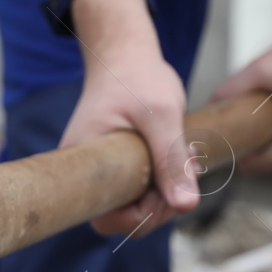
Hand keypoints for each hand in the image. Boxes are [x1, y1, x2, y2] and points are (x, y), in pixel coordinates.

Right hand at [58, 0, 198, 238]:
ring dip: (168, 190)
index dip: (138, 217)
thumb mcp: (160, 114)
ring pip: (137, 204)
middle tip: (186, 172)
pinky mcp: (122, 166)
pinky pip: (144, 189)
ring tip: (186, 157)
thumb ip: (171, 160)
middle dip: (160, 204)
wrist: (127, 53)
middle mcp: (91, 173)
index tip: (164, 191)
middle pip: (123, 217)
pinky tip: (182, 156)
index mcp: (85, 163)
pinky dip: (167, 180)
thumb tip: (186, 206)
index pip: (104, 218)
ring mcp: (107, 170)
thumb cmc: (135, 75)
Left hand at [212, 7, 271, 172]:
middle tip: (238, 118)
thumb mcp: (264, 68)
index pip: (252, 165)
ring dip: (262, 143)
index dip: (233, 149)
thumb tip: (206, 107)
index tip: (221, 131)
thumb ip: (232, 89)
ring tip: (258, 114)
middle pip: (263, 166)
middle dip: (248, 144)